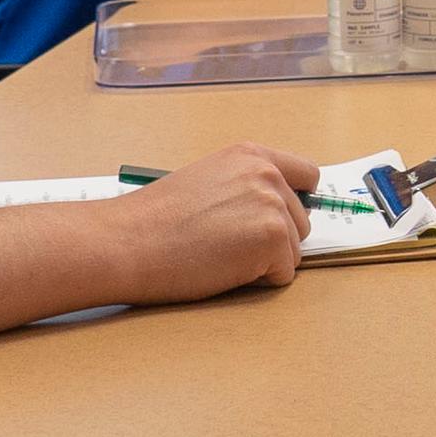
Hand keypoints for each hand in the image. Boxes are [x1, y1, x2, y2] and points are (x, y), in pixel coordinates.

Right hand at [110, 141, 318, 296]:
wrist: (128, 242)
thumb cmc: (156, 220)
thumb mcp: (207, 182)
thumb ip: (245, 187)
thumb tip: (278, 210)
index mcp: (251, 155)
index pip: (307, 175)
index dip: (295, 203)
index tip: (276, 219)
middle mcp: (267, 174)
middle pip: (301, 220)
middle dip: (273, 239)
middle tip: (225, 243)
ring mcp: (273, 205)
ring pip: (293, 250)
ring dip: (264, 261)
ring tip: (219, 253)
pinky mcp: (273, 238)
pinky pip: (283, 274)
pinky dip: (258, 281)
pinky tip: (223, 268)